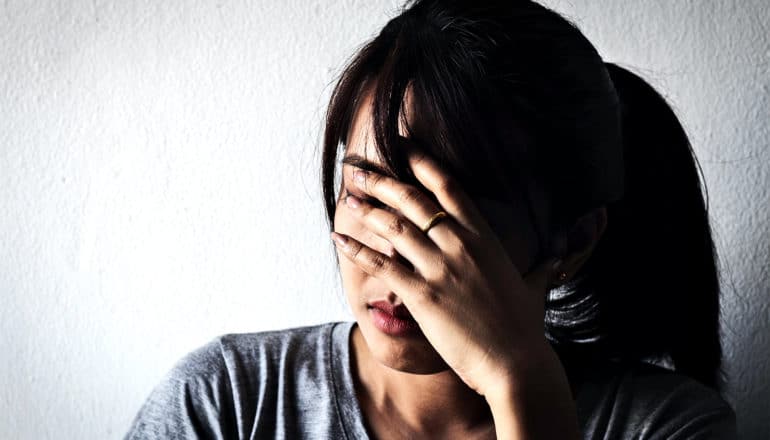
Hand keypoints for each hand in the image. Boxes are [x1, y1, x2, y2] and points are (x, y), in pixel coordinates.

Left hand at [330, 146, 562, 396]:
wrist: (517, 365)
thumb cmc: (525, 328)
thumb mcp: (538, 285)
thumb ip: (544, 264)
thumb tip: (561, 255)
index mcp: (485, 237)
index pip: (449, 187)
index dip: (422, 162)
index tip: (402, 145)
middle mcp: (460, 245)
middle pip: (414, 200)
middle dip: (383, 181)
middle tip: (358, 169)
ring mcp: (440, 269)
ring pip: (394, 227)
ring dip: (367, 209)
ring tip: (348, 198)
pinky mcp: (422, 295)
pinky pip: (381, 265)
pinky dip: (357, 250)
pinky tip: (338, 238)